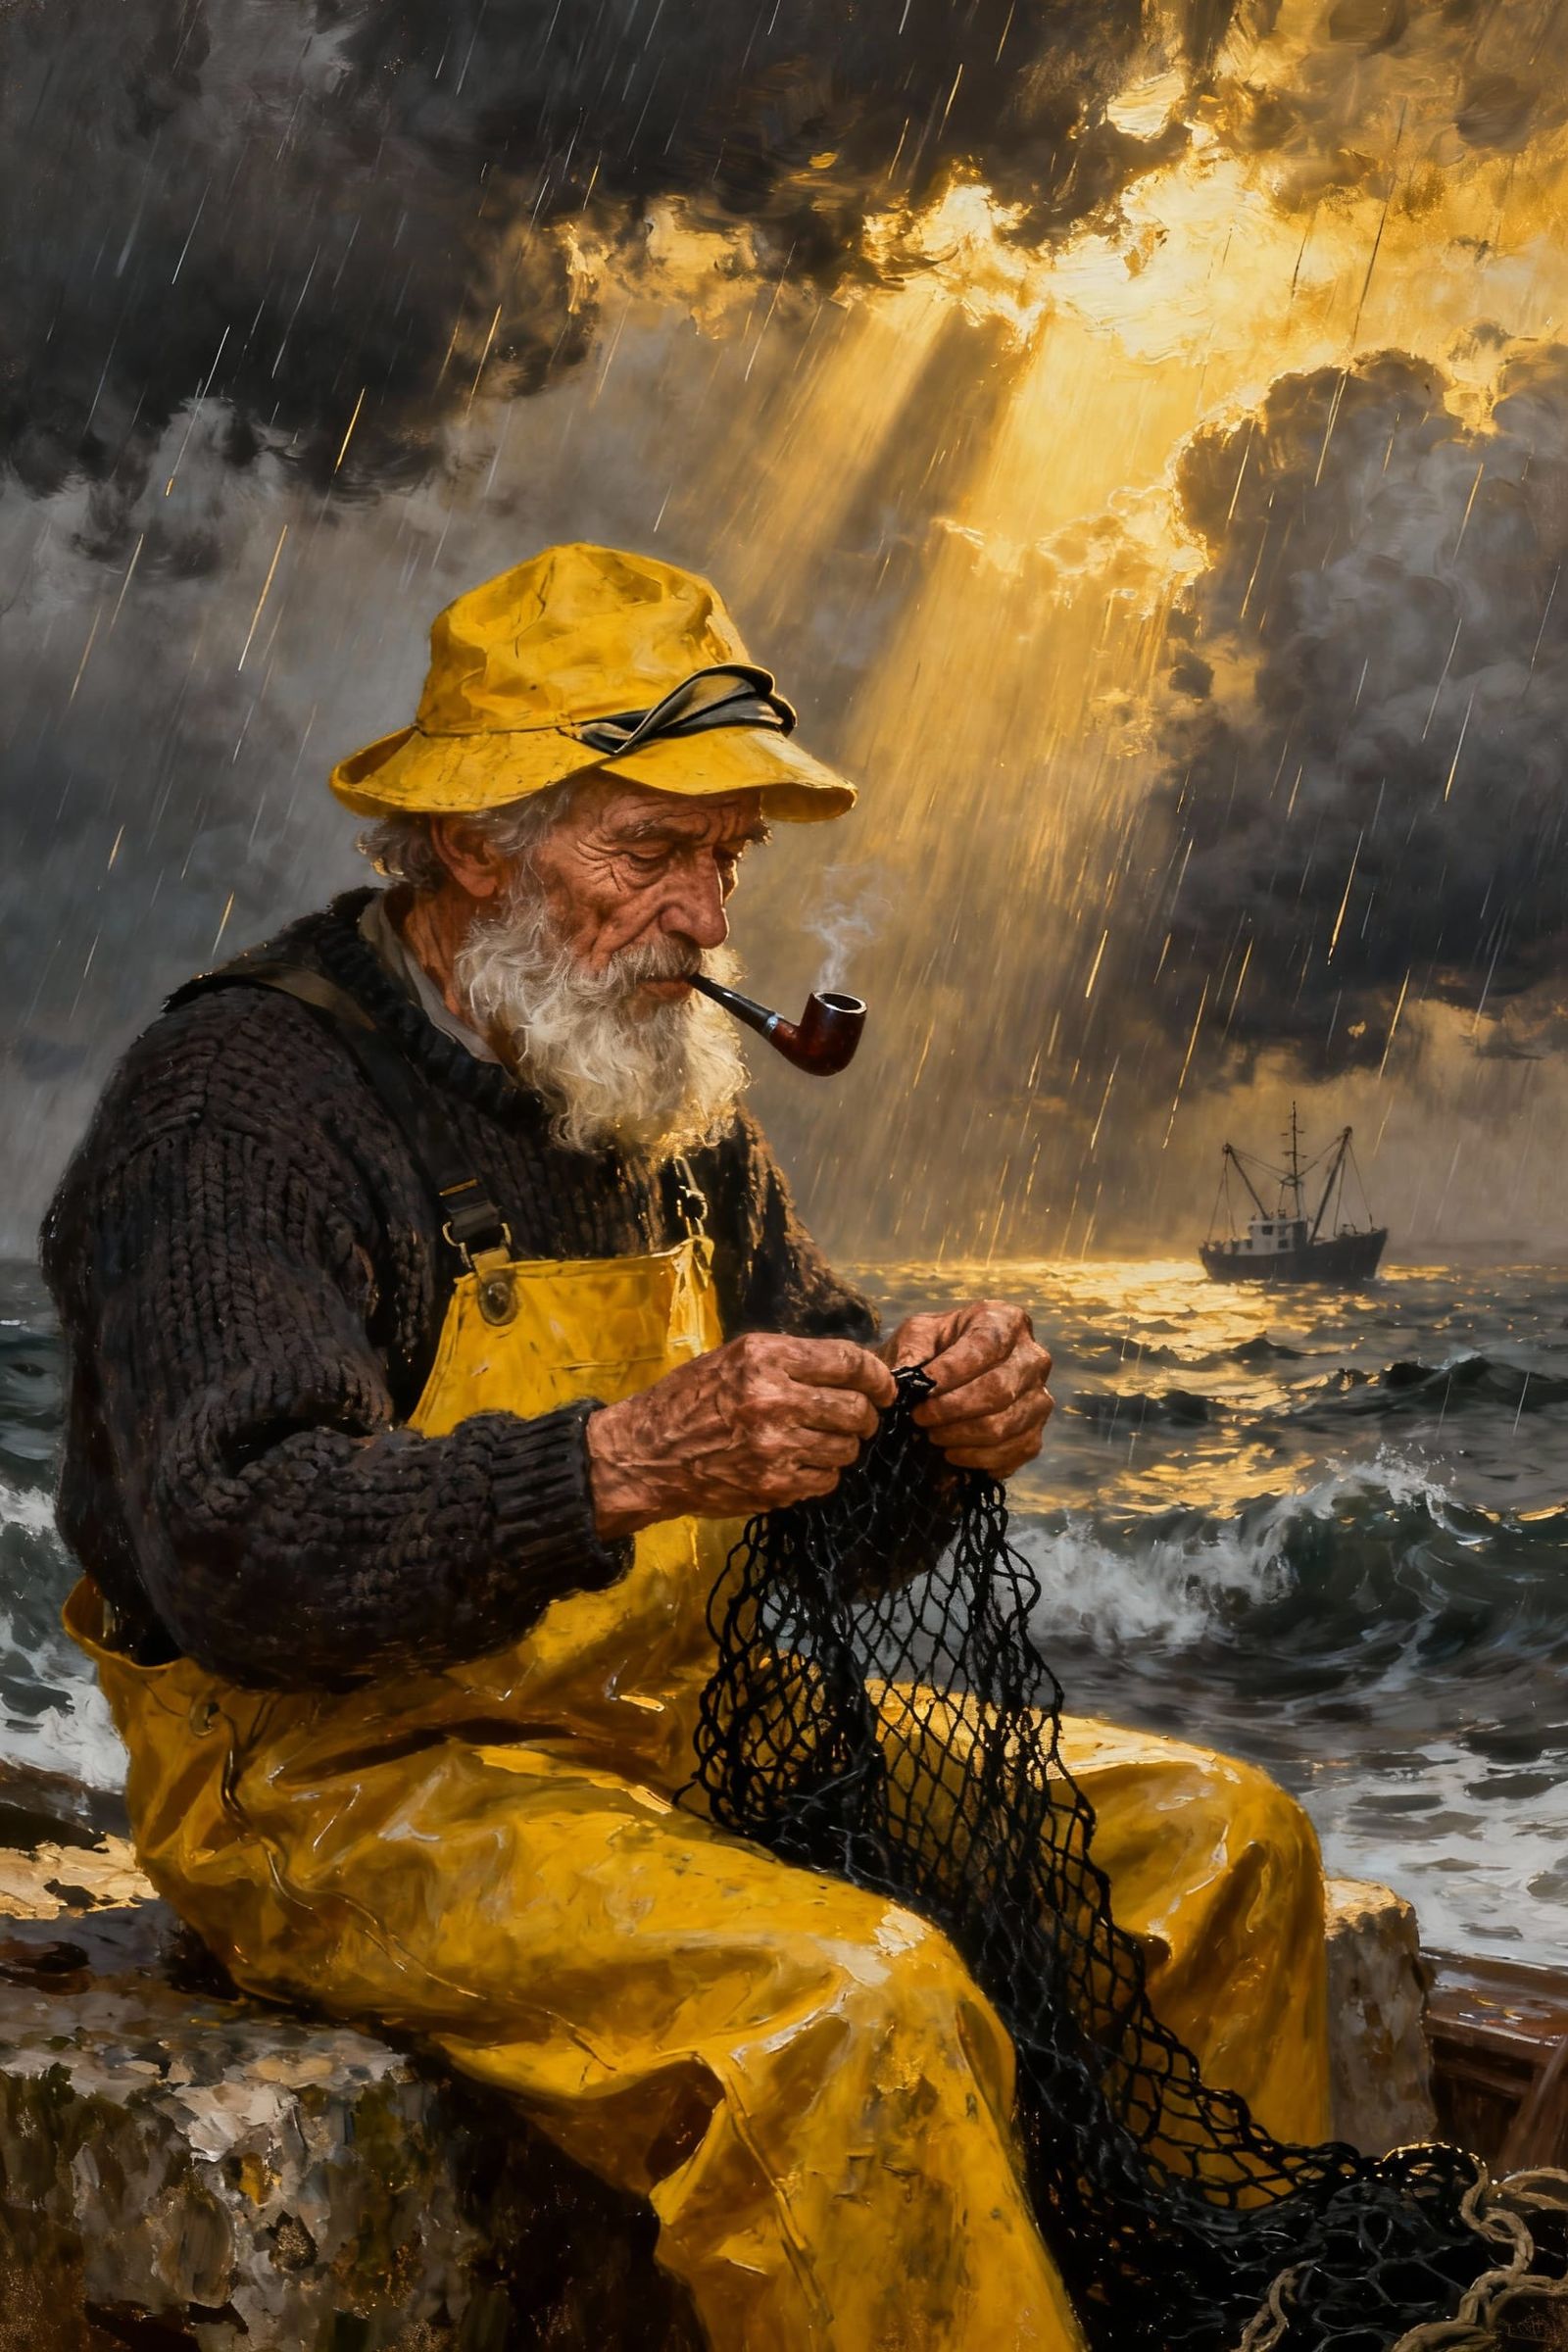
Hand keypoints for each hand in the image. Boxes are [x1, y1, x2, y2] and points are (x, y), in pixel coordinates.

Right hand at [586, 1332, 896, 1537]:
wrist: (646, 1453)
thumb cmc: (691, 1399)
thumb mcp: (734, 1358)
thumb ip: (791, 1360)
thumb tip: (851, 1369)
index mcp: (767, 1358)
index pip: (849, 1362)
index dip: (878, 1376)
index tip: (885, 1388)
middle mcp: (775, 1398)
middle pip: (856, 1409)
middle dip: (865, 1416)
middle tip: (857, 1420)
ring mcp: (776, 1445)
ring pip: (846, 1447)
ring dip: (842, 1446)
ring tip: (818, 1442)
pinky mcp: (774, 1484)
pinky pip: (827, 1479)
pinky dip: (822, 1474)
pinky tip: (800, 1465)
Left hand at [880, 1300, 1052, 1477]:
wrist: (948, 1377)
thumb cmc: (933, 1349)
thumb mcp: (917, 1335)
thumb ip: (911, 1349)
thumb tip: (910, 1378)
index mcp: (1006, 1321)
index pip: (986, 1346)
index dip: (952, 1371)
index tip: (921, 1389)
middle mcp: (1033, 1357)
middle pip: (998, 1389)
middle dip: (952, 1409)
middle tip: (919, 1417)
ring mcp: (1039, 1398)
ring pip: (1005, 1425)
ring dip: (960, 1436)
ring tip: (932, 1435)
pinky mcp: (1036, 1434)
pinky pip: (1013, 1452)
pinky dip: (978, 1459)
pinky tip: (952, 1453)